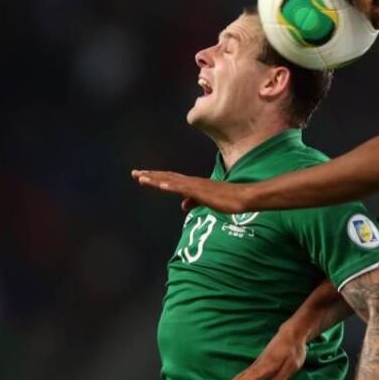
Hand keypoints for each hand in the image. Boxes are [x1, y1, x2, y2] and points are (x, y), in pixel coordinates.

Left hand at [131, 170, 249, 212]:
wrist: (244, 197)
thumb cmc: (229, 199)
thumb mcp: (207, 201)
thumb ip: (194, 201)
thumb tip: (182, 206)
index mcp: (193, 184)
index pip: (170, 179)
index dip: (156, 177)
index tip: (142, 176)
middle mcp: (192, 182)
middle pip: (167, 177)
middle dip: (150, 175)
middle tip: (134, 173)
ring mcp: (197, 186)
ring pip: (172, 181)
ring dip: (156, 179)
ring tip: (141, 178)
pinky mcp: (202, 191)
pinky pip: (184, 189)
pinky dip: (172, 186)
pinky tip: (161, 185)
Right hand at [214, 325, 306, 379]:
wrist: (291, 334)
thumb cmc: (293, 350)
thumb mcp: (292, 365)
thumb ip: (280, 379)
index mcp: (267, 366)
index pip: (252, 376)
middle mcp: (258, 365)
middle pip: (241, 378)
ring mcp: (257, 364)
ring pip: (240, 377)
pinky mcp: (258, 365)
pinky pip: (244, 375)